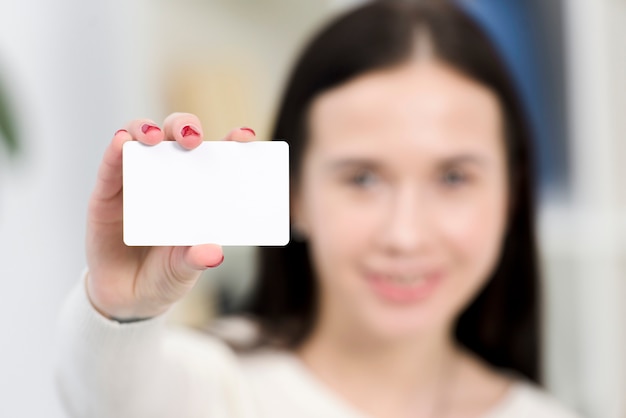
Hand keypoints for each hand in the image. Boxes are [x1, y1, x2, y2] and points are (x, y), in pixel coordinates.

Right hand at [85, 113, 255, 319]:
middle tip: (193, 139)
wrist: (128, 299)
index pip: (217, 157)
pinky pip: (110, 165)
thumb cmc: (166, 275)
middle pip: (177, 137)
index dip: (231, 142)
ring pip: (141, 139)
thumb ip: (195, 259)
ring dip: (147, 129)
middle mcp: (169, 178)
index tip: (245, 137)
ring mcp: (137, 182)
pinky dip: (115, 148)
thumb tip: (214, 253)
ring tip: (154, 137)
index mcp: (197, 191)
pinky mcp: (106, 194)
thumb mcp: (184, 270)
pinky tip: (121, 142)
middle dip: (186, 127)